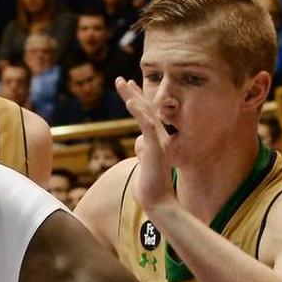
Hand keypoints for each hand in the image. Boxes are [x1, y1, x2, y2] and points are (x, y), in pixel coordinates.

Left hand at [115, 77, 178, 214]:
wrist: (158, 201)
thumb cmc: (149, 186)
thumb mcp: (144, 163)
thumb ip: (142, 150)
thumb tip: (137, 142)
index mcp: (157, 140)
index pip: (147, 116)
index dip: (137, 100)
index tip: (128, 88)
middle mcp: (160, 137)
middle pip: (146, 109)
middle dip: (133, 93)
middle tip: (121, 80)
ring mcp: (160, 141)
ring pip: (147, 113)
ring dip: (133, 97)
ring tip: (122, 84)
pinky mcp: (157, 147)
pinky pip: (147, 125)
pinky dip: (139, 112)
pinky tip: (129, 102)